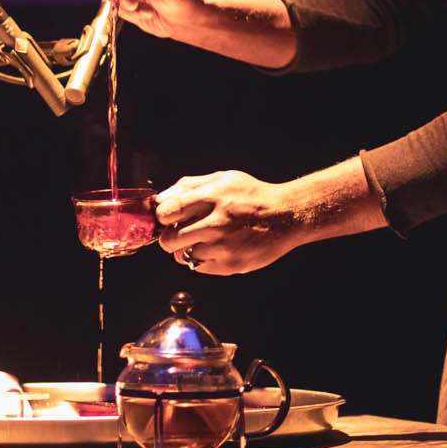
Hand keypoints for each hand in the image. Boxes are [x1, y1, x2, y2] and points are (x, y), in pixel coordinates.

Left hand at [154, 170, 307, 275]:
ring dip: (186, 249)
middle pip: (169, 240)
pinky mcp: (231, 265)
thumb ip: (189, 186)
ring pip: (182, 257)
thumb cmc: (251, 196)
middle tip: (177, 232)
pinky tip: (215, 248)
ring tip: (202, 239)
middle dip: (168, 237)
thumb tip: (160, 199)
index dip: (162, 215)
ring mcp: (224, 248)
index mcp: (213, 198)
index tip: (168, 216)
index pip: (168, 211)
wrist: (286, 216)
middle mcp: (217, 224)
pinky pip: (199, 268)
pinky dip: (201, 259)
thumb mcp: (222, 179)